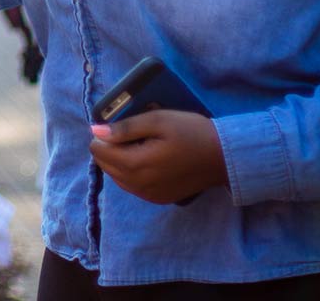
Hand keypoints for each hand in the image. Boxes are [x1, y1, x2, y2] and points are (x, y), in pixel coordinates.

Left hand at [88, 110, 227, 203]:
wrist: (223, 157)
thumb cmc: (191, 132)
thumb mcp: (158, 120)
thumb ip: (125, 127)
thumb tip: (95, 131)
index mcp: (135, 164)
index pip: (98, 150)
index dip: (104, 135)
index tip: (121, 126)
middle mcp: (138, 185)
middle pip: (105, 165)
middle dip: (110, 148)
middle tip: (132, 133)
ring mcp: (148, 195)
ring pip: (116, 177)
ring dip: (119, 160)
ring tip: (140, 145)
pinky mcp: (158, 199)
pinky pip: (131, 186)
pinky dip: (131, 172)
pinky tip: (146, 159)